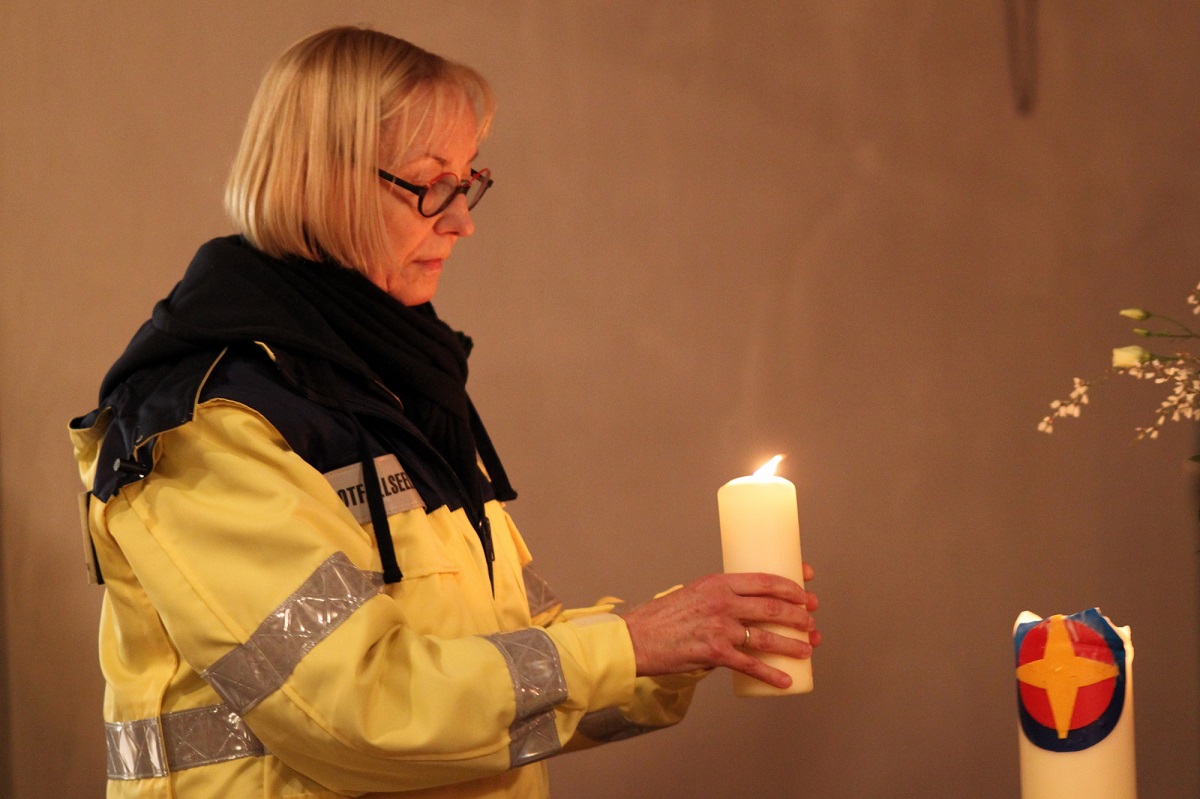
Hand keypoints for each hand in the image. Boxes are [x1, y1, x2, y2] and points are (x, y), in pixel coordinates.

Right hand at [621, 564, 819, 689]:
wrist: (635, 639)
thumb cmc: (661, 618)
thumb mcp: (692, 594)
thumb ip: (718, 601)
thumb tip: (743, 616)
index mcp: (717, 583)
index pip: (764, 579)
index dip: (791, 584)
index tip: (806, 588)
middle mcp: (721, 602)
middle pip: (772, 606)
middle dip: (799, 614)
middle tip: (811, 619)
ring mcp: (719, 628)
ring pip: (767, 636)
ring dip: (793, 643)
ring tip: (808, 648)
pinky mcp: (714, 653)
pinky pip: (750, 665)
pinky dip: (771, 674)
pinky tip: (785, 679)